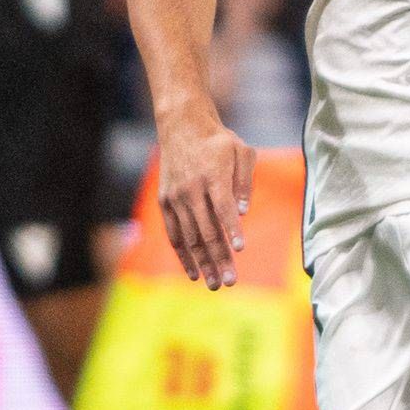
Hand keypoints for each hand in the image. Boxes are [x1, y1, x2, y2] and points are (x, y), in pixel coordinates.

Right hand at [156, 115, 255, 286]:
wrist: (181, 125)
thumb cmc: (218, 140)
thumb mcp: (242, 150)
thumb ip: (245, 180)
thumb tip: (244, 211)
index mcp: (212, 176)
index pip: (223, 208)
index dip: (231, 230)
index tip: (240, 250)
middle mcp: (191, 189)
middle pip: (206, 229)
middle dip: (219, 258)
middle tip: (230, 281)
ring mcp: (175, 197)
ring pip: (189, 236)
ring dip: (202, 262)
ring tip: (214, 284)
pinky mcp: (165, 202)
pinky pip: (174, 233)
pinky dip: (183, 254)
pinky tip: (194, 272)